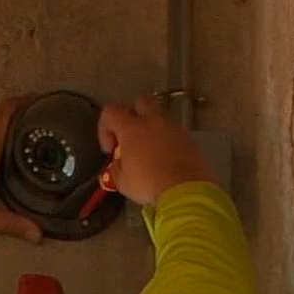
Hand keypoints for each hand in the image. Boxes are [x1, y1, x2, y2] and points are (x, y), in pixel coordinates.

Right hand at [96, 95, 212, 205]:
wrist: (185, 191)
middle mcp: (153, 121)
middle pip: (139, 102)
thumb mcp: (122, 181)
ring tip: (149, 152)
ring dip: (150, 129)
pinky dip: (166, 141)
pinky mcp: (188, 139)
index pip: (111, 111)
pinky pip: (173, 132)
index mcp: (132, 128)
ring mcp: (173, 128)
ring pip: (159, 117)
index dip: (105, 128)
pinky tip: (165, 160)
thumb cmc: (148, 184)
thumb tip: (120, 163)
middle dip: (131, 116)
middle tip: (130, 138)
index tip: (110, 149)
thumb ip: (117, 166)